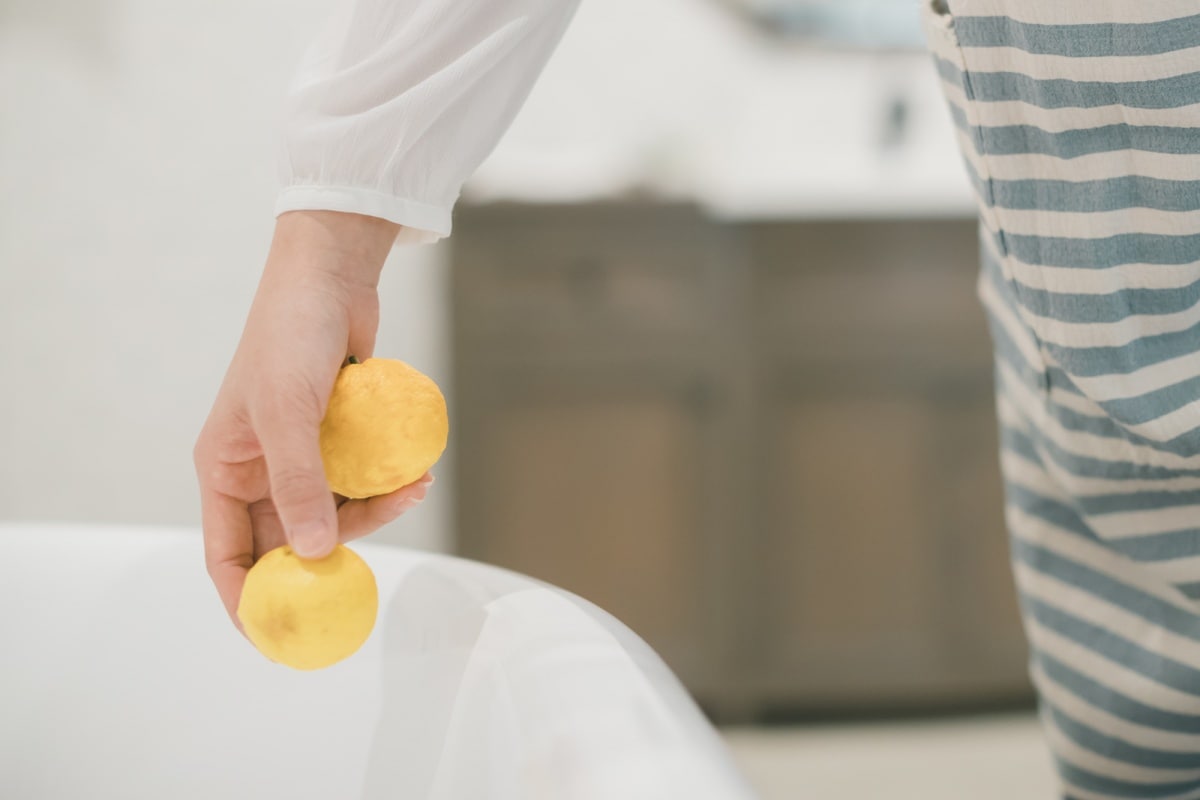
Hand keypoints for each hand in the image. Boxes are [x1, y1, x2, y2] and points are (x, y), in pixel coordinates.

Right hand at [194, 210, 430, 624]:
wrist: (331, 278)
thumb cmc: (291, 336)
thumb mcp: (288, 414)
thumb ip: (299, 485)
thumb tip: (312, 554)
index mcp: (227, 470)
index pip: (228, 555)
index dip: (249, 600)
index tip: (282, 636)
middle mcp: (261, 469)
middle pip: (293, 540)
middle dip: (333, 557)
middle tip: (376, 572)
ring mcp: (304, 456)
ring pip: (337, 513)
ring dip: (376, 511)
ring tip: (415, 487)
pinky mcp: (340, 440)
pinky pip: (362, 481)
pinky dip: (387, 483)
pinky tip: (417, 471)